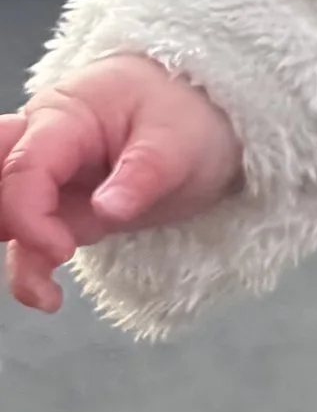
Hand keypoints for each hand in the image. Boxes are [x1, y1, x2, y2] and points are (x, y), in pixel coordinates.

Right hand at [2, 55, 244, 311]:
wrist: (201, 115)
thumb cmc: (185, 114)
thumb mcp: (181, 140)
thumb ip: (143, 172)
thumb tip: (108, 210)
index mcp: (66, 116)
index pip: (24, 167)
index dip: (30, 216)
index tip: (63, 251)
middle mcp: (42, 143)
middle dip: (2, 217)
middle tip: (33, 251)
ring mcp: (48, 179)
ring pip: (2, 211)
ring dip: (14, 247)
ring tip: (43, 290)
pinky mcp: (59, 209)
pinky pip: (26, 240)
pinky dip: (29, 269)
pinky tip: (48, 297)